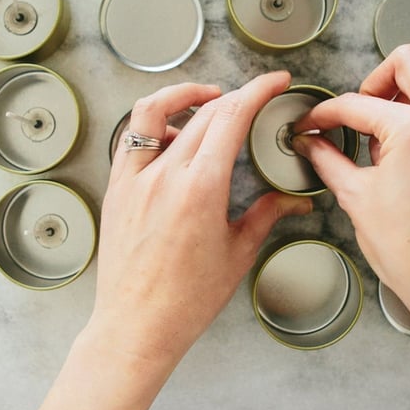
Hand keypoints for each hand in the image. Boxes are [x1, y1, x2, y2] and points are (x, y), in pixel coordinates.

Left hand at [92, 71, 312, 366]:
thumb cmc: (185, 301)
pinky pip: (131, 138)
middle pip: (203, 111)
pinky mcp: (116, 188)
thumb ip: (266, 215)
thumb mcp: (237, 254)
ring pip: (155, 111)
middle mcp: (164, 176)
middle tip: (253, 98)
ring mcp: (134, 179)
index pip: (231, 117)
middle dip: (234, 95)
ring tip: (206, 102)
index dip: (257, 91)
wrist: (136, 326)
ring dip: (183, 96)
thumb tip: (293, 200)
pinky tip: (171, 136)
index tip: (275, 82)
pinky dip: (153, 124)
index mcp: (201, 189)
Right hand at [291, 45, 409, 329]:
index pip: (357, 103)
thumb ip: (328, 161)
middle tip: (353, 112)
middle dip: (372, 80)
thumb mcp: (357, 198)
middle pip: (407, 62)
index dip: (324, 114)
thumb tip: (310, 144)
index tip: (310, 125)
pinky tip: (393, 153)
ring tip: (373, 139)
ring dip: (395, 97)